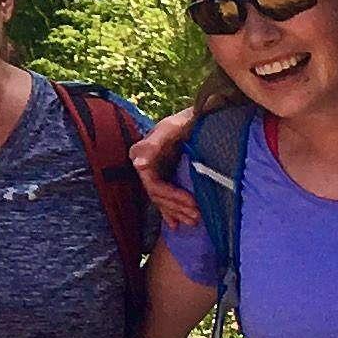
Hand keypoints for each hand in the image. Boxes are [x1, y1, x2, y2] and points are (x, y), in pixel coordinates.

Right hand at [132, 106, 206, 243]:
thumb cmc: (187, 118)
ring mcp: (155, 170)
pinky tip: (175, 225)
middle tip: (197, 216)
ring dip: (176, 212)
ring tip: (194, 221)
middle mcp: (146, 165)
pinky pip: (164, 197)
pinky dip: (169, 212)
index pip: (153, 185)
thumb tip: (138, 164)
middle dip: (177, 208)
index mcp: (143, 155)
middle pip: (158, 195)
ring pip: (161, 199)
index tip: (192, 202)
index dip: (171, 197)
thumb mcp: (171, 128)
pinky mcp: (164, 173)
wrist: (200, 113)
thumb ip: (153, 144)